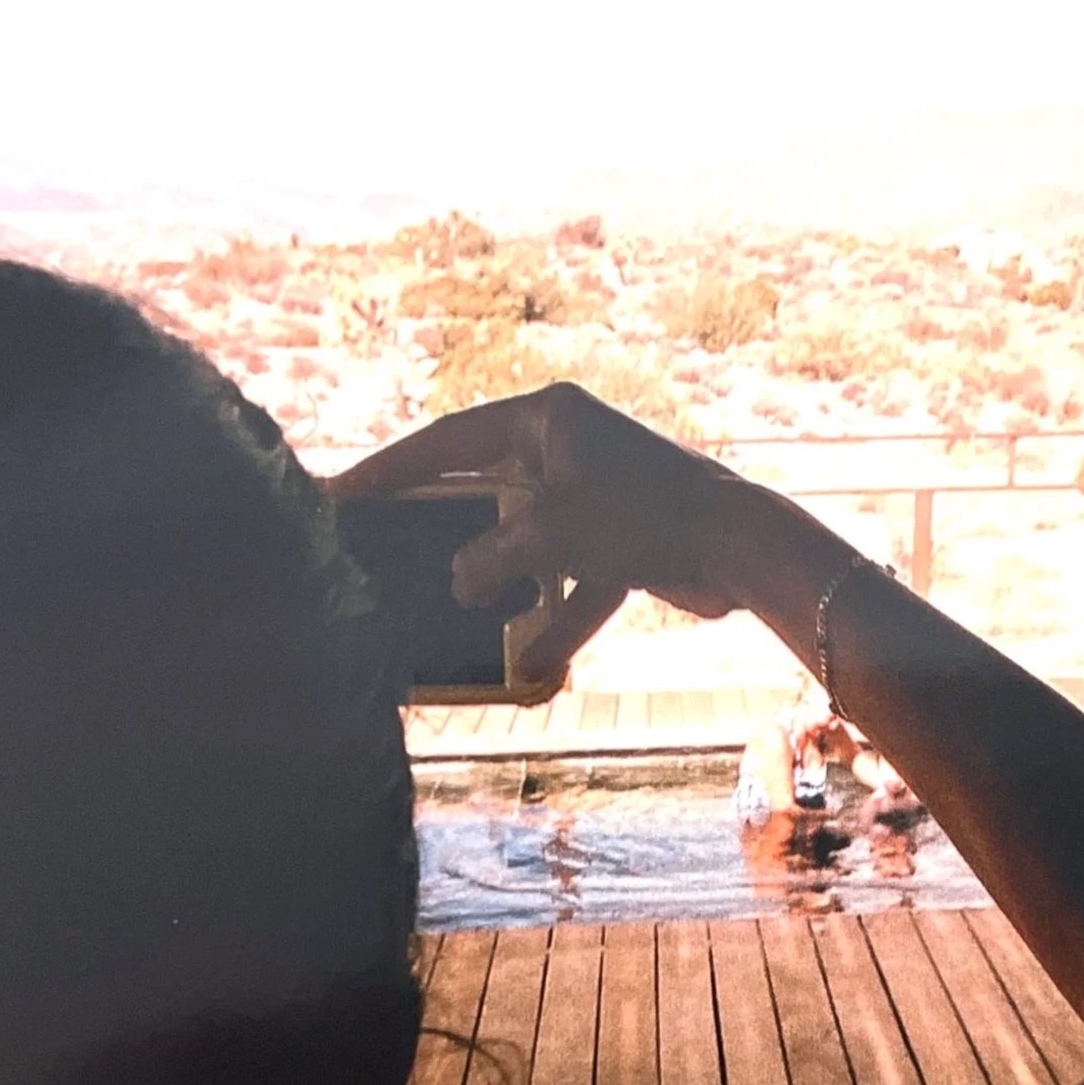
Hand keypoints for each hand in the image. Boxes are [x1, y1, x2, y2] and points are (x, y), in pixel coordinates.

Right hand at [324, 384, 746, 680]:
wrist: (740, 548)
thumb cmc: (645, 516)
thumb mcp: (551, 531)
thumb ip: (490, 554)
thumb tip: (458, 583)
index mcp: (547, 418)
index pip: (450, 440)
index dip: (394, 469)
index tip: (343, 491)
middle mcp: (569, 449)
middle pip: (486, 491)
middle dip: (446, 531)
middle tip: (384, 550)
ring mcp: (597, 497)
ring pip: (529, 545)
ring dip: (502, 585)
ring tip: (451, 614)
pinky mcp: (623, 543)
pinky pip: (574, 582)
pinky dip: (557, 620)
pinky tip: (531, 666)